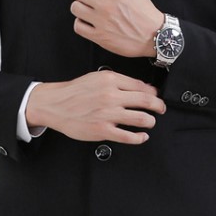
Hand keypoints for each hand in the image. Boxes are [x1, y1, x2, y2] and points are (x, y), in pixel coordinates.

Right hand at [25, 70, 165, 143]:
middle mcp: (111, 95)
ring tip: (150, 122)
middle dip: (158, 106)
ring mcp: (108, 114)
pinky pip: (128, 136)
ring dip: (151, 121)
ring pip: (141, 119)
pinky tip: (142, 136)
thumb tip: (143, 88)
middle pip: (145, 101)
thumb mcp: (97, 78)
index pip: (141, 86)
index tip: (156, 97)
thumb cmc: (75, 91)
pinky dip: (139, 137)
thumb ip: (119, 82)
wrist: (55, 104)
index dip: (153, 93)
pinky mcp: (103, 130)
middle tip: (161, 109)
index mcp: (110, 80)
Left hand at [70, 0, 162, 57]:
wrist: (154, 35)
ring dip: (80, 7)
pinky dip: (81, 23)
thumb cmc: (143, 10)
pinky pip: (78, 26)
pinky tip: (90, 21)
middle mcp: (106, 4)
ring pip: (75, 8)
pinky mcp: (99, 37)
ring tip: (90, 9)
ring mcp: (102, 21)